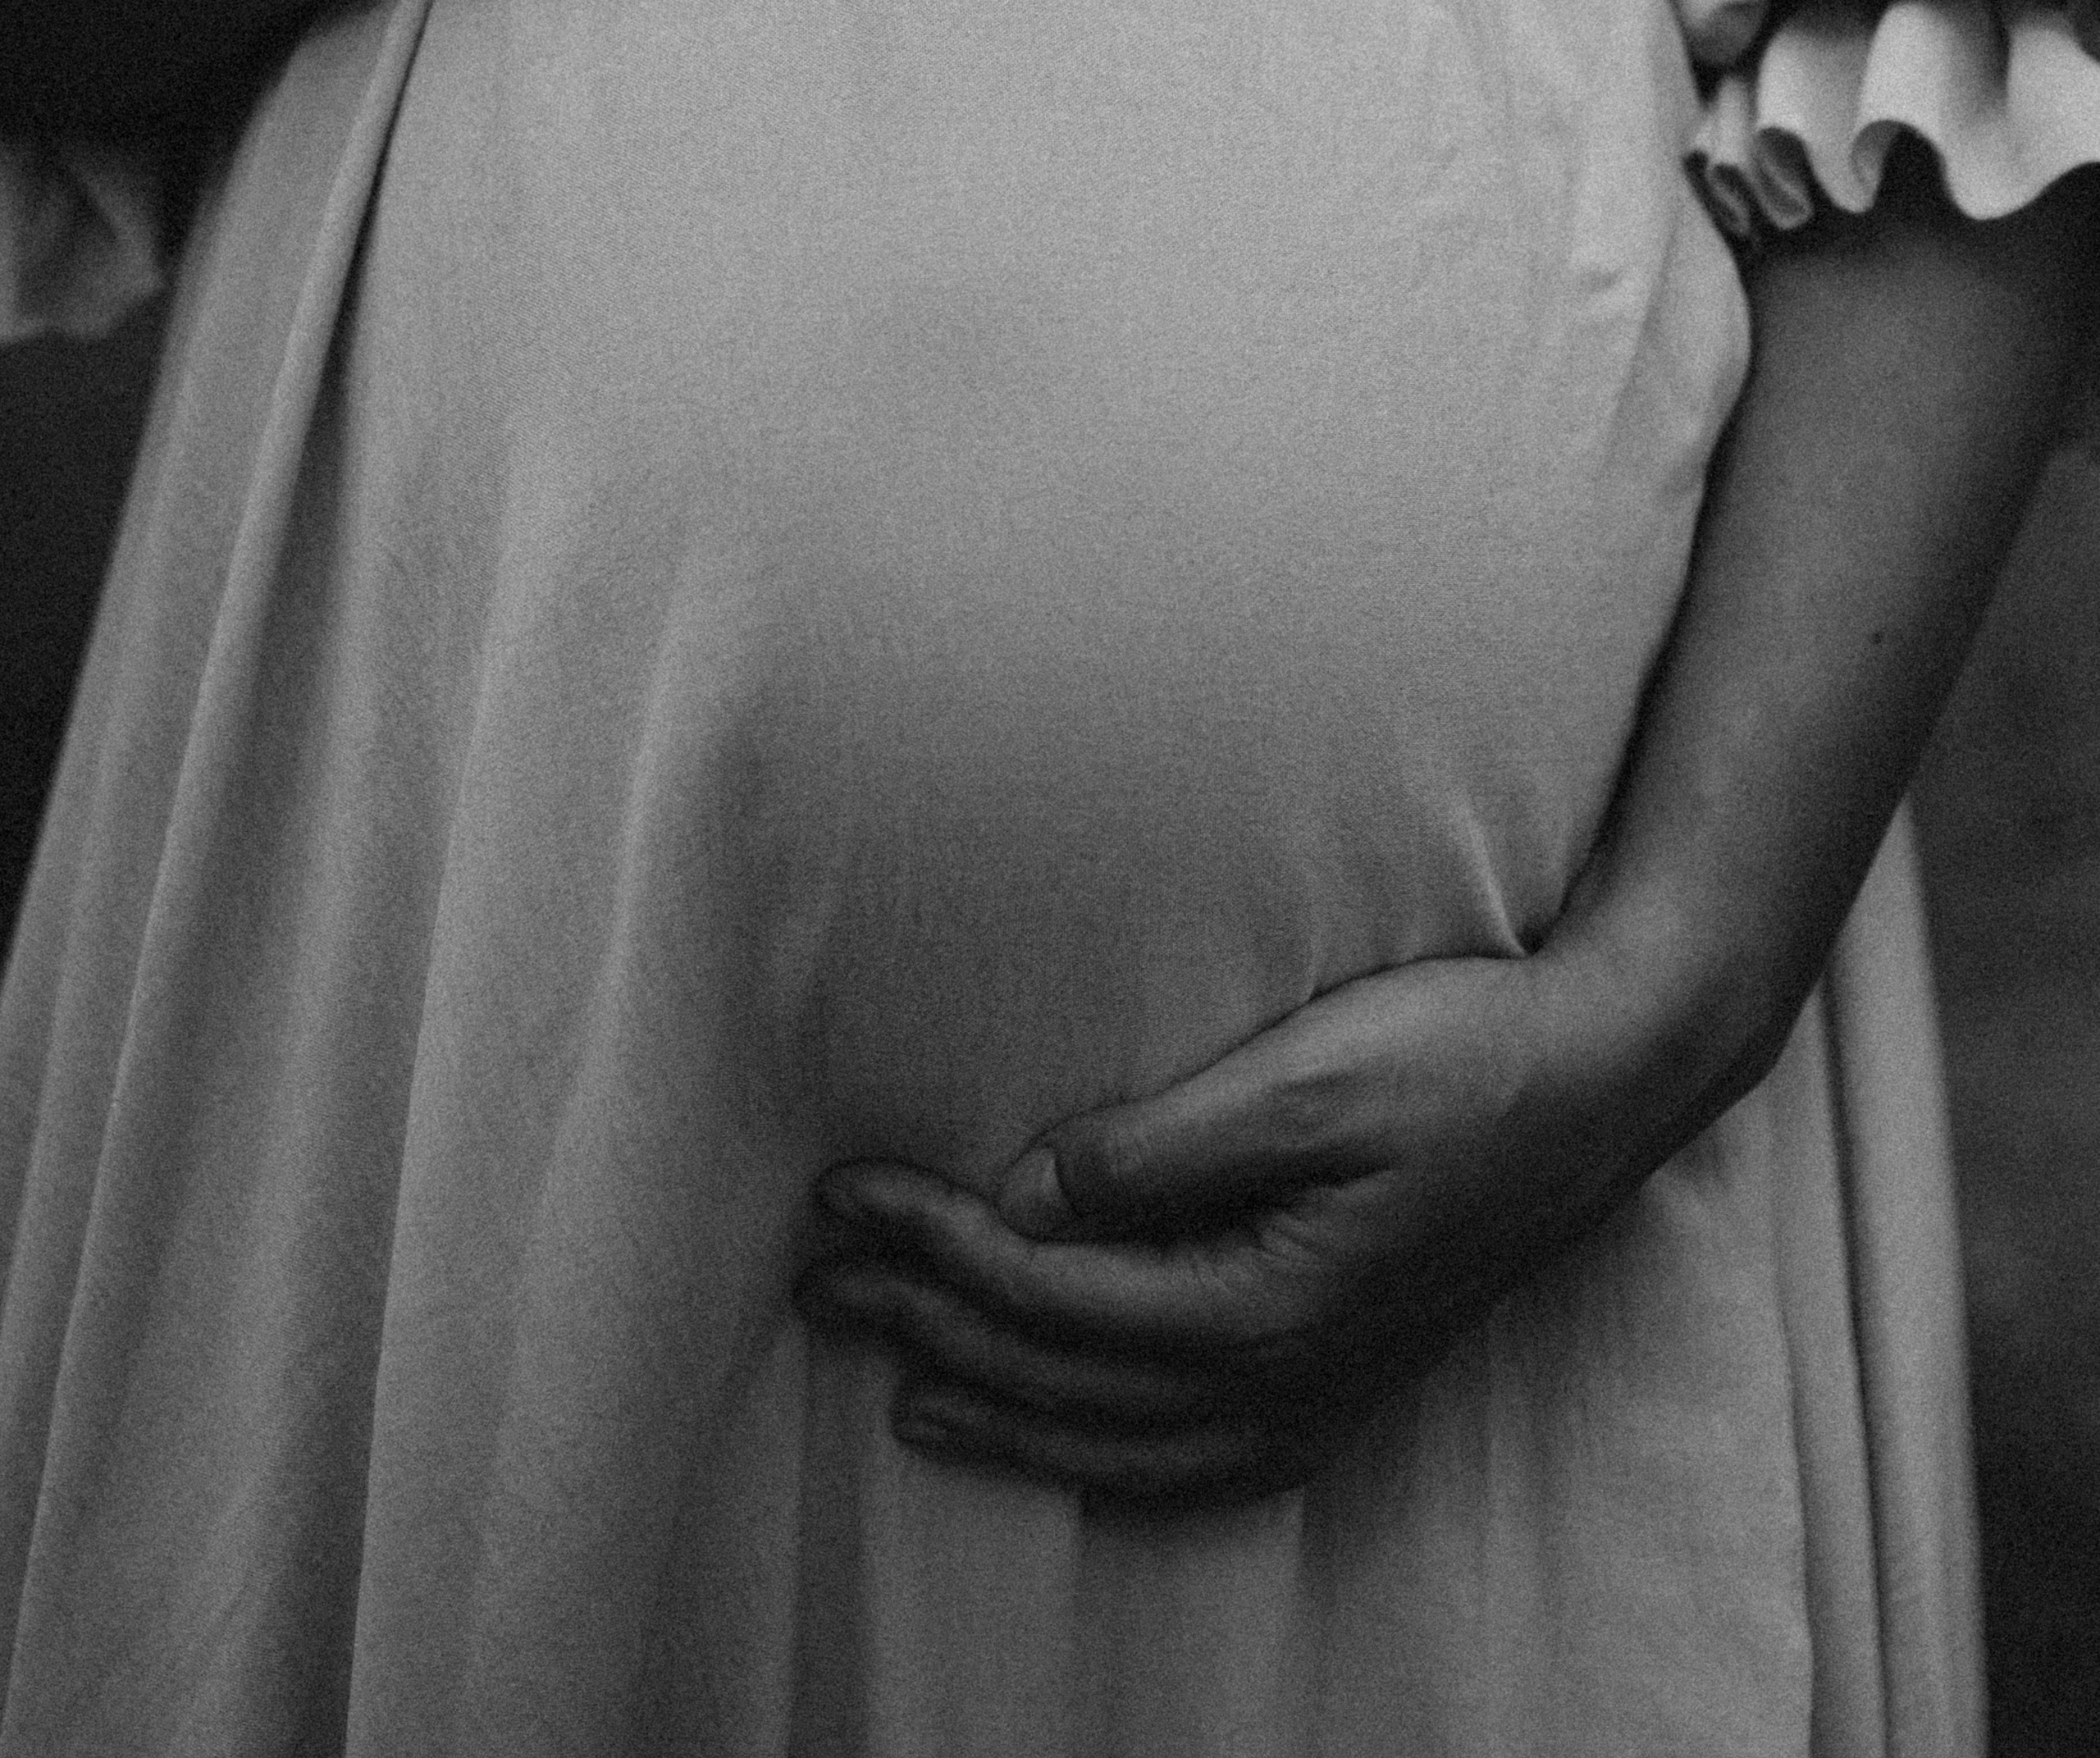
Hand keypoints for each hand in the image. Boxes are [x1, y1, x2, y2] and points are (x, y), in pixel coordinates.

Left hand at [798, 945, 1669, 1506]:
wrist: (1605, 1081)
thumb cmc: (1462, 1055)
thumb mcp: (1311, 1075)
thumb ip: (1163, 1147)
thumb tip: (1027, 1197)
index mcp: (1262, 1304)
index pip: (1044, 1292)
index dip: (930, 1244)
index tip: (841, 1193)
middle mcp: (1281, 1380)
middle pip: (1059, 1375)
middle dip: (927, 1325)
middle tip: (822, 1277)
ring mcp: (1317, 1395)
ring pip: (1117, 1441)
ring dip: (1000, 1413)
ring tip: (903, 1387)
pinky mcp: (1343, 1379)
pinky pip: (1196, 1463)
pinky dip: (1107, 1461)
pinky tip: (1070, 1449)